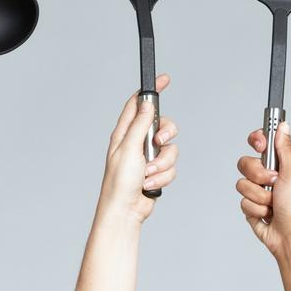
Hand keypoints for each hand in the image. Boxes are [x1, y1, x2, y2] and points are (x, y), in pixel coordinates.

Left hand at [98, 74, 178, 222]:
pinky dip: (163, 176)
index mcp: (124, 133)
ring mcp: (148, 157)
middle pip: (162, 125)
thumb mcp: (128, 148)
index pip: (138, 104)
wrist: (125, 211)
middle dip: (165, 136)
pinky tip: (150, 184)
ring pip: (170, 148)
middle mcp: (137, 142)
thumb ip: (140, 124)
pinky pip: (171, 166)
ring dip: (162, 164)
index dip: (152, 91)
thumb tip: (146, 103)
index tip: (164, 79)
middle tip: (158, 143)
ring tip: (147, 174)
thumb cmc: (119, 182)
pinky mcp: (157, 170)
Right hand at [236, 122, 290, 256]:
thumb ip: (285, 147)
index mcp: (282, 163)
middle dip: (257, 175)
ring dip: (258, 195)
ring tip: (272, 203)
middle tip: (272, 183)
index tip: (260, 146)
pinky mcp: (251, 204)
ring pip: (242, 183)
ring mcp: (259, 189)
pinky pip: (242, 200)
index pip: (263, 142)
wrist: (288, 235)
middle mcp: (269, 174)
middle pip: (246, 162)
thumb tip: (283, 125)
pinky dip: (255, 208)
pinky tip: (267, 213)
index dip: (257, 140)